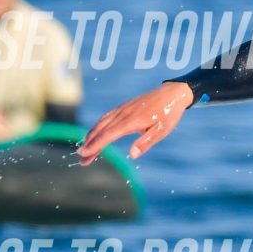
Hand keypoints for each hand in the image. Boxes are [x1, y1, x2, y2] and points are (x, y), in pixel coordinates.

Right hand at [78, 81, 194, 163]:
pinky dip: (97, 126)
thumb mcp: (161, 131)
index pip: (108, 135)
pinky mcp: (123, 107)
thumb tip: (132, 154)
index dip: (95, 145)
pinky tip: (94, 133)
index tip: (84, 153)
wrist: (171, 94)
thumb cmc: (168, 114)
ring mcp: (122, 109)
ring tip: (84, 148)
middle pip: (101, 130)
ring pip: (102, 123)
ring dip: (91, 136)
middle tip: (81, 158)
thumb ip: (146, 142)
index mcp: (132, 121)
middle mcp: (123, 114)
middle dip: (89, 144)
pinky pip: (106, 117)